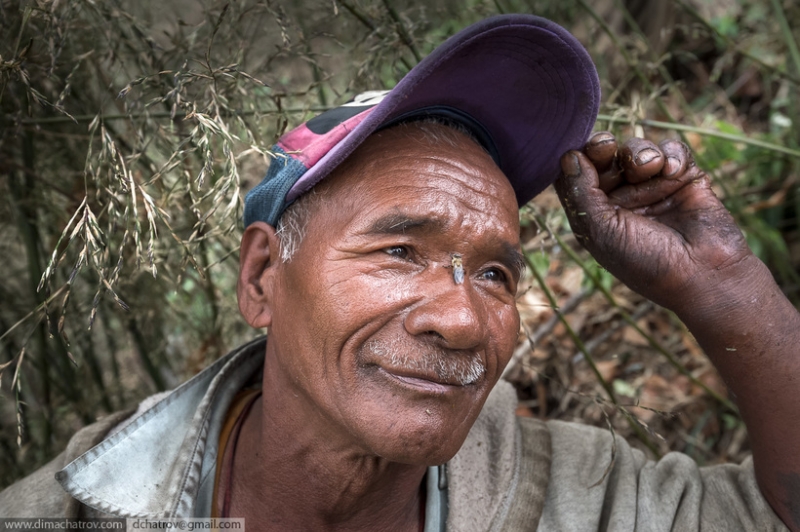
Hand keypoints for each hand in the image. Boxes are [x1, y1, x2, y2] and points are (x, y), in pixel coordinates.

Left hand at [554, 132, 754, 311]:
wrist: (704, 275)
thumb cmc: (646, 262)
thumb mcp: (601, 231)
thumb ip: (581, 193)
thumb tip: (568, 155)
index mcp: (597, 213)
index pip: (579, 175)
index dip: (579, 158)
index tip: (584, 154)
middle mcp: (623, 198)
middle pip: (606, 157)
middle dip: (603, 147)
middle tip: (606, 146)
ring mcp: (654, 187)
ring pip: (637, 149)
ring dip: (639, 153)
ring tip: (650, 168)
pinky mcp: (685, 178)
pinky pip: (673, 150)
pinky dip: (671, 155)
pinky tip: (673, 172)